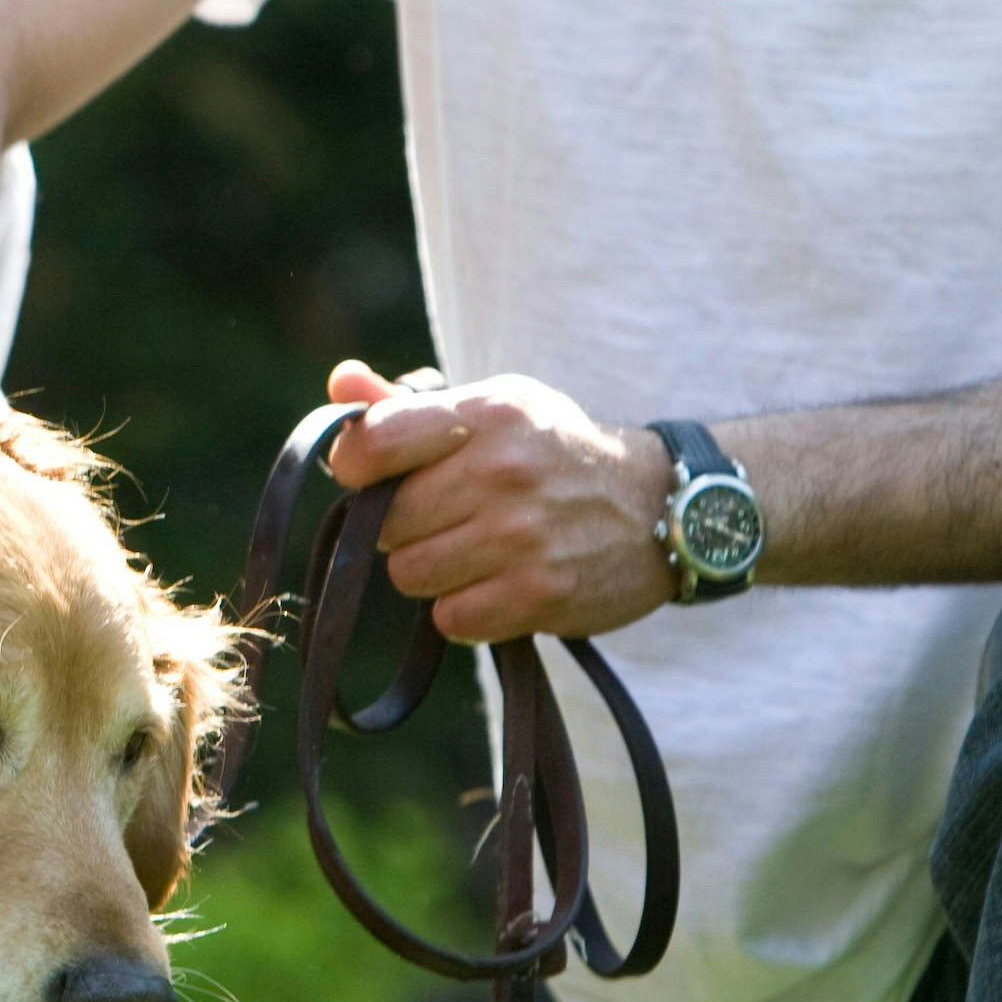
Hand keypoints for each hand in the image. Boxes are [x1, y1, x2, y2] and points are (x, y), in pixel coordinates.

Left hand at [317, 359, 676, 641]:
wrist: (661, 505)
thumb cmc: (556, 452)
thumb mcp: (497, 408)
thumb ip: (410, 406)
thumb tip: (340, 382)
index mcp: (486, 414)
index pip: (372, 444)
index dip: (356, 469)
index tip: (375, 477)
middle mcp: (502, 471)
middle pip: (385, 522)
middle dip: (401, 526)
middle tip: (443, 518)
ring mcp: (523, 536)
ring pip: (410, 575)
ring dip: (432, 571)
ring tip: (473, 551)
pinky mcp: (543, 594)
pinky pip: (453, 619)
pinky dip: (466, 610)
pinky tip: (498, 584)